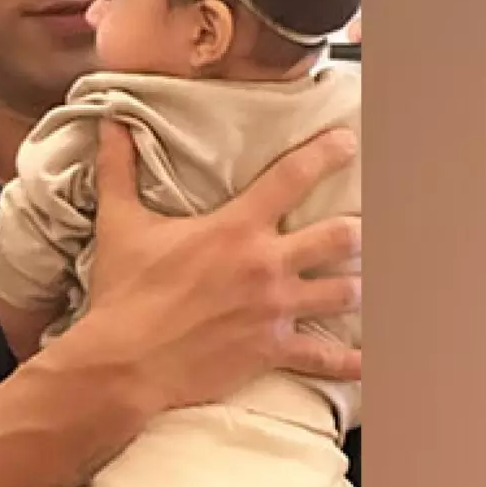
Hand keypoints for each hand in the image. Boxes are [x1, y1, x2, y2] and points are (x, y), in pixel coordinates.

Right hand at [70, 120, 360, 414]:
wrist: (124, 363)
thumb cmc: (122, 292)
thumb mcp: (119, 224)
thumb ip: (119, 170)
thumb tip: (111, 123)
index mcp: (234, 228)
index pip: (292, 178)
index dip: (326, 153)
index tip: (348, 141)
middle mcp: (265, 266)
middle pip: (340, 237)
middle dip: (358, 228)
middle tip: (367, 223)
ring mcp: (275, 311)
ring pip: (344, 292)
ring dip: (359, 283)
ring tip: (372, 278)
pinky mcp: (272, 351)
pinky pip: (326, 358)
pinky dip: (353, 361)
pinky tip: (374, 361)